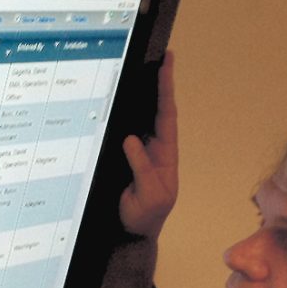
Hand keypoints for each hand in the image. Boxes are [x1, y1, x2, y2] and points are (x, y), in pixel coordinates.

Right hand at [119, 51, 177, 239]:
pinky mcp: (126, 156)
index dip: (166, 89)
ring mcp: (141, 150)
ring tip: (144, 67)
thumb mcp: (148, 195)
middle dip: (160, 81)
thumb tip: (130, 138)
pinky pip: (125, 128)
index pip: (166, 114)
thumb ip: (142, 168)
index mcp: (165, 154)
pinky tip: (120, 97)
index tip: (166, 64)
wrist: (133, 232)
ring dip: (143, 93)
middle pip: (157, 108)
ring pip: (142, 116)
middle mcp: (155, 147)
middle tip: (161, 55)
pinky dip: (125, 111)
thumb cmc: (145, 216)